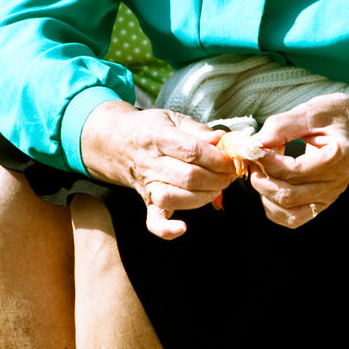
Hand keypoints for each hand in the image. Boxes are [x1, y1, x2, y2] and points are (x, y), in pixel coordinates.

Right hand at [78, 102, 235, 239]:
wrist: (116, 142)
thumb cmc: (151, 129)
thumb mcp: (174, 118)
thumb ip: (199, 130)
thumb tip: (222, 140)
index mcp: (158, 136)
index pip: (192, 151)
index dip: (218, 158)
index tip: (232, 160)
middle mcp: (150, 162)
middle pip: (189, 176)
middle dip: (218, 178)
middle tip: (230, 174)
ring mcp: (147, 184)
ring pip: (175, 198)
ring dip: (204, 197)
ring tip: (217, 188)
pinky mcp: (147, 201)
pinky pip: (153, 221)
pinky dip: (167, 229)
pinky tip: (182, 227)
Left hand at [248, 93, 348, 228]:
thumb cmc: (337, 115)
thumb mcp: (312, 111)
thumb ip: (282, 126)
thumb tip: (254, 144)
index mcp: (339, 158)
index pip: (294, 171)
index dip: (266, 162)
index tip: (251, 148)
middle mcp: (336, 183)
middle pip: (288, 195)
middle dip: (261, 178)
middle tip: (252, 159)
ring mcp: (329, 197)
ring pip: (288, 213)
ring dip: (266, 194)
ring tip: (262, 170)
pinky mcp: (321, 204)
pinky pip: (292, 218)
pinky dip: (274, 206)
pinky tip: (272, 183)